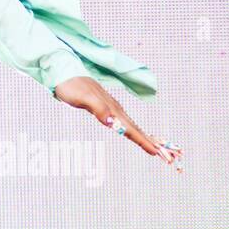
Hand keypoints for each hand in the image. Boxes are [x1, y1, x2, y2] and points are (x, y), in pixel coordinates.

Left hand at [53, 75, 182, 167]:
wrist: (65, 73)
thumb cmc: (71, 86)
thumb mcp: (83, 98)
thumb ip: (98, 108)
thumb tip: (113, 123)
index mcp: (112, 108)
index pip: (130, 128)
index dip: (143, 141)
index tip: (155, 152)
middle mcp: (114, 108)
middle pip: (135, 128)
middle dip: (149, 141)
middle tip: (163, 155)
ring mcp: (111, 107)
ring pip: (131, 125)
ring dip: (143, 136)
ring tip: (155, 147)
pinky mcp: (105, 108)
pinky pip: (124, 122)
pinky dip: (132, 130)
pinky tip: (134, 133)